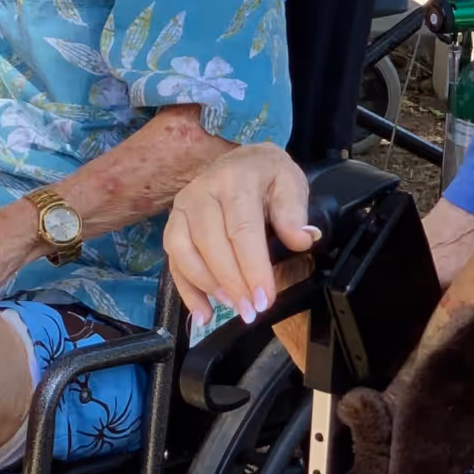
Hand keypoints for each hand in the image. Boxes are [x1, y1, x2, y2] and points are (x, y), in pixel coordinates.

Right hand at [163, 144, 316, 330]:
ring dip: (207, 285)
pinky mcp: (173, 225)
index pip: (242, 229)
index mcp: (234, 180)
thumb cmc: (268, 176)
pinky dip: (186, 289)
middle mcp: (201, 192)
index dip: (253, 267)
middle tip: (251, 311)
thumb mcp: (290, 183)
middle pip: (209, 243)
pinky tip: (203, 312)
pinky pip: (173, 260)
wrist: (241, 160)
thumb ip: (294, 212)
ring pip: (183, 251)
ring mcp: (181, 208)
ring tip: (232, 307)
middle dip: (231, 283)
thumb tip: (301, 240)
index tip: (265, 299)